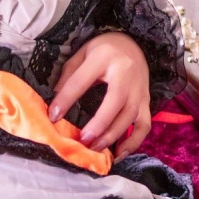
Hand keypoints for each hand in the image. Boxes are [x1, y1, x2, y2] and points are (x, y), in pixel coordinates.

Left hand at [47, 33, 151, 155]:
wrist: (133, 43)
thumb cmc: (103, 50)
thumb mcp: (82, 53)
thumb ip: (69, 76)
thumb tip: (55, 104)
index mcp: (104, 57)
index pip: (82, 80)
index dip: (66, 99)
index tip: (53, 116)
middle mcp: (125, 73)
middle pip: (115, 102)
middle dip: (99, 124)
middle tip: (83, 140)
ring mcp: (139, 89)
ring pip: (130, 116)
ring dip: (113, 136)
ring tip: (96, 150)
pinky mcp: (146, 101)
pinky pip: (144, 125)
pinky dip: (133, 142)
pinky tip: (118, 154)